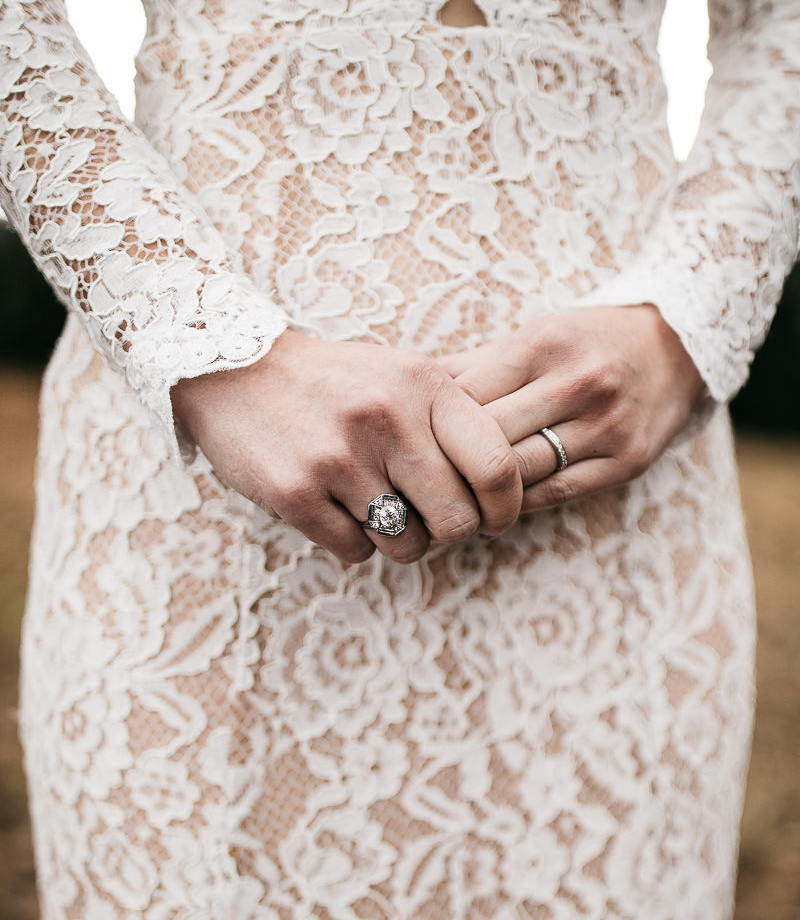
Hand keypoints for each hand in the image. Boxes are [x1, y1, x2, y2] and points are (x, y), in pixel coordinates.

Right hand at [171, 330, 521, 563]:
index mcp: (423, 384)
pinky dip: (355, 541)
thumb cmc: (334, 381)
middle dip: (450, 530)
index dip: (506, 506)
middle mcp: (385, 419)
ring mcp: (337, 458)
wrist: (233, 369)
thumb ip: (454, 418)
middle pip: (458, 520)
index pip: (497, 465)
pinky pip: (356, 550)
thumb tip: (511, 484)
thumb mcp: (402, 373)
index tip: (495, 516)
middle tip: (431, 517)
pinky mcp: (295, 494)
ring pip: (409, 544)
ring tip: (379, 507)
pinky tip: (338, 508)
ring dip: (402, 539)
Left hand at [434, 306, 704, 511]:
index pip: (465, 396)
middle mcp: (578, 383)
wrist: (678, 346)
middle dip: (446, 462)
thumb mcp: (533, 335)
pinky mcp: (627, 461)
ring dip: (478, 491)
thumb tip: (407, 388)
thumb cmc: (586, 341)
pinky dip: (518, 503)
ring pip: (520, 472)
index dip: (427, 424)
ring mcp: (607, 425)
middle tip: (413, 482)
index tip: (405, 443)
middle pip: (488, 438)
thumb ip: (473, 365)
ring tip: (446, 499)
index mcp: (542, 344)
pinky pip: (556, 493)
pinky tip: (493, 505)